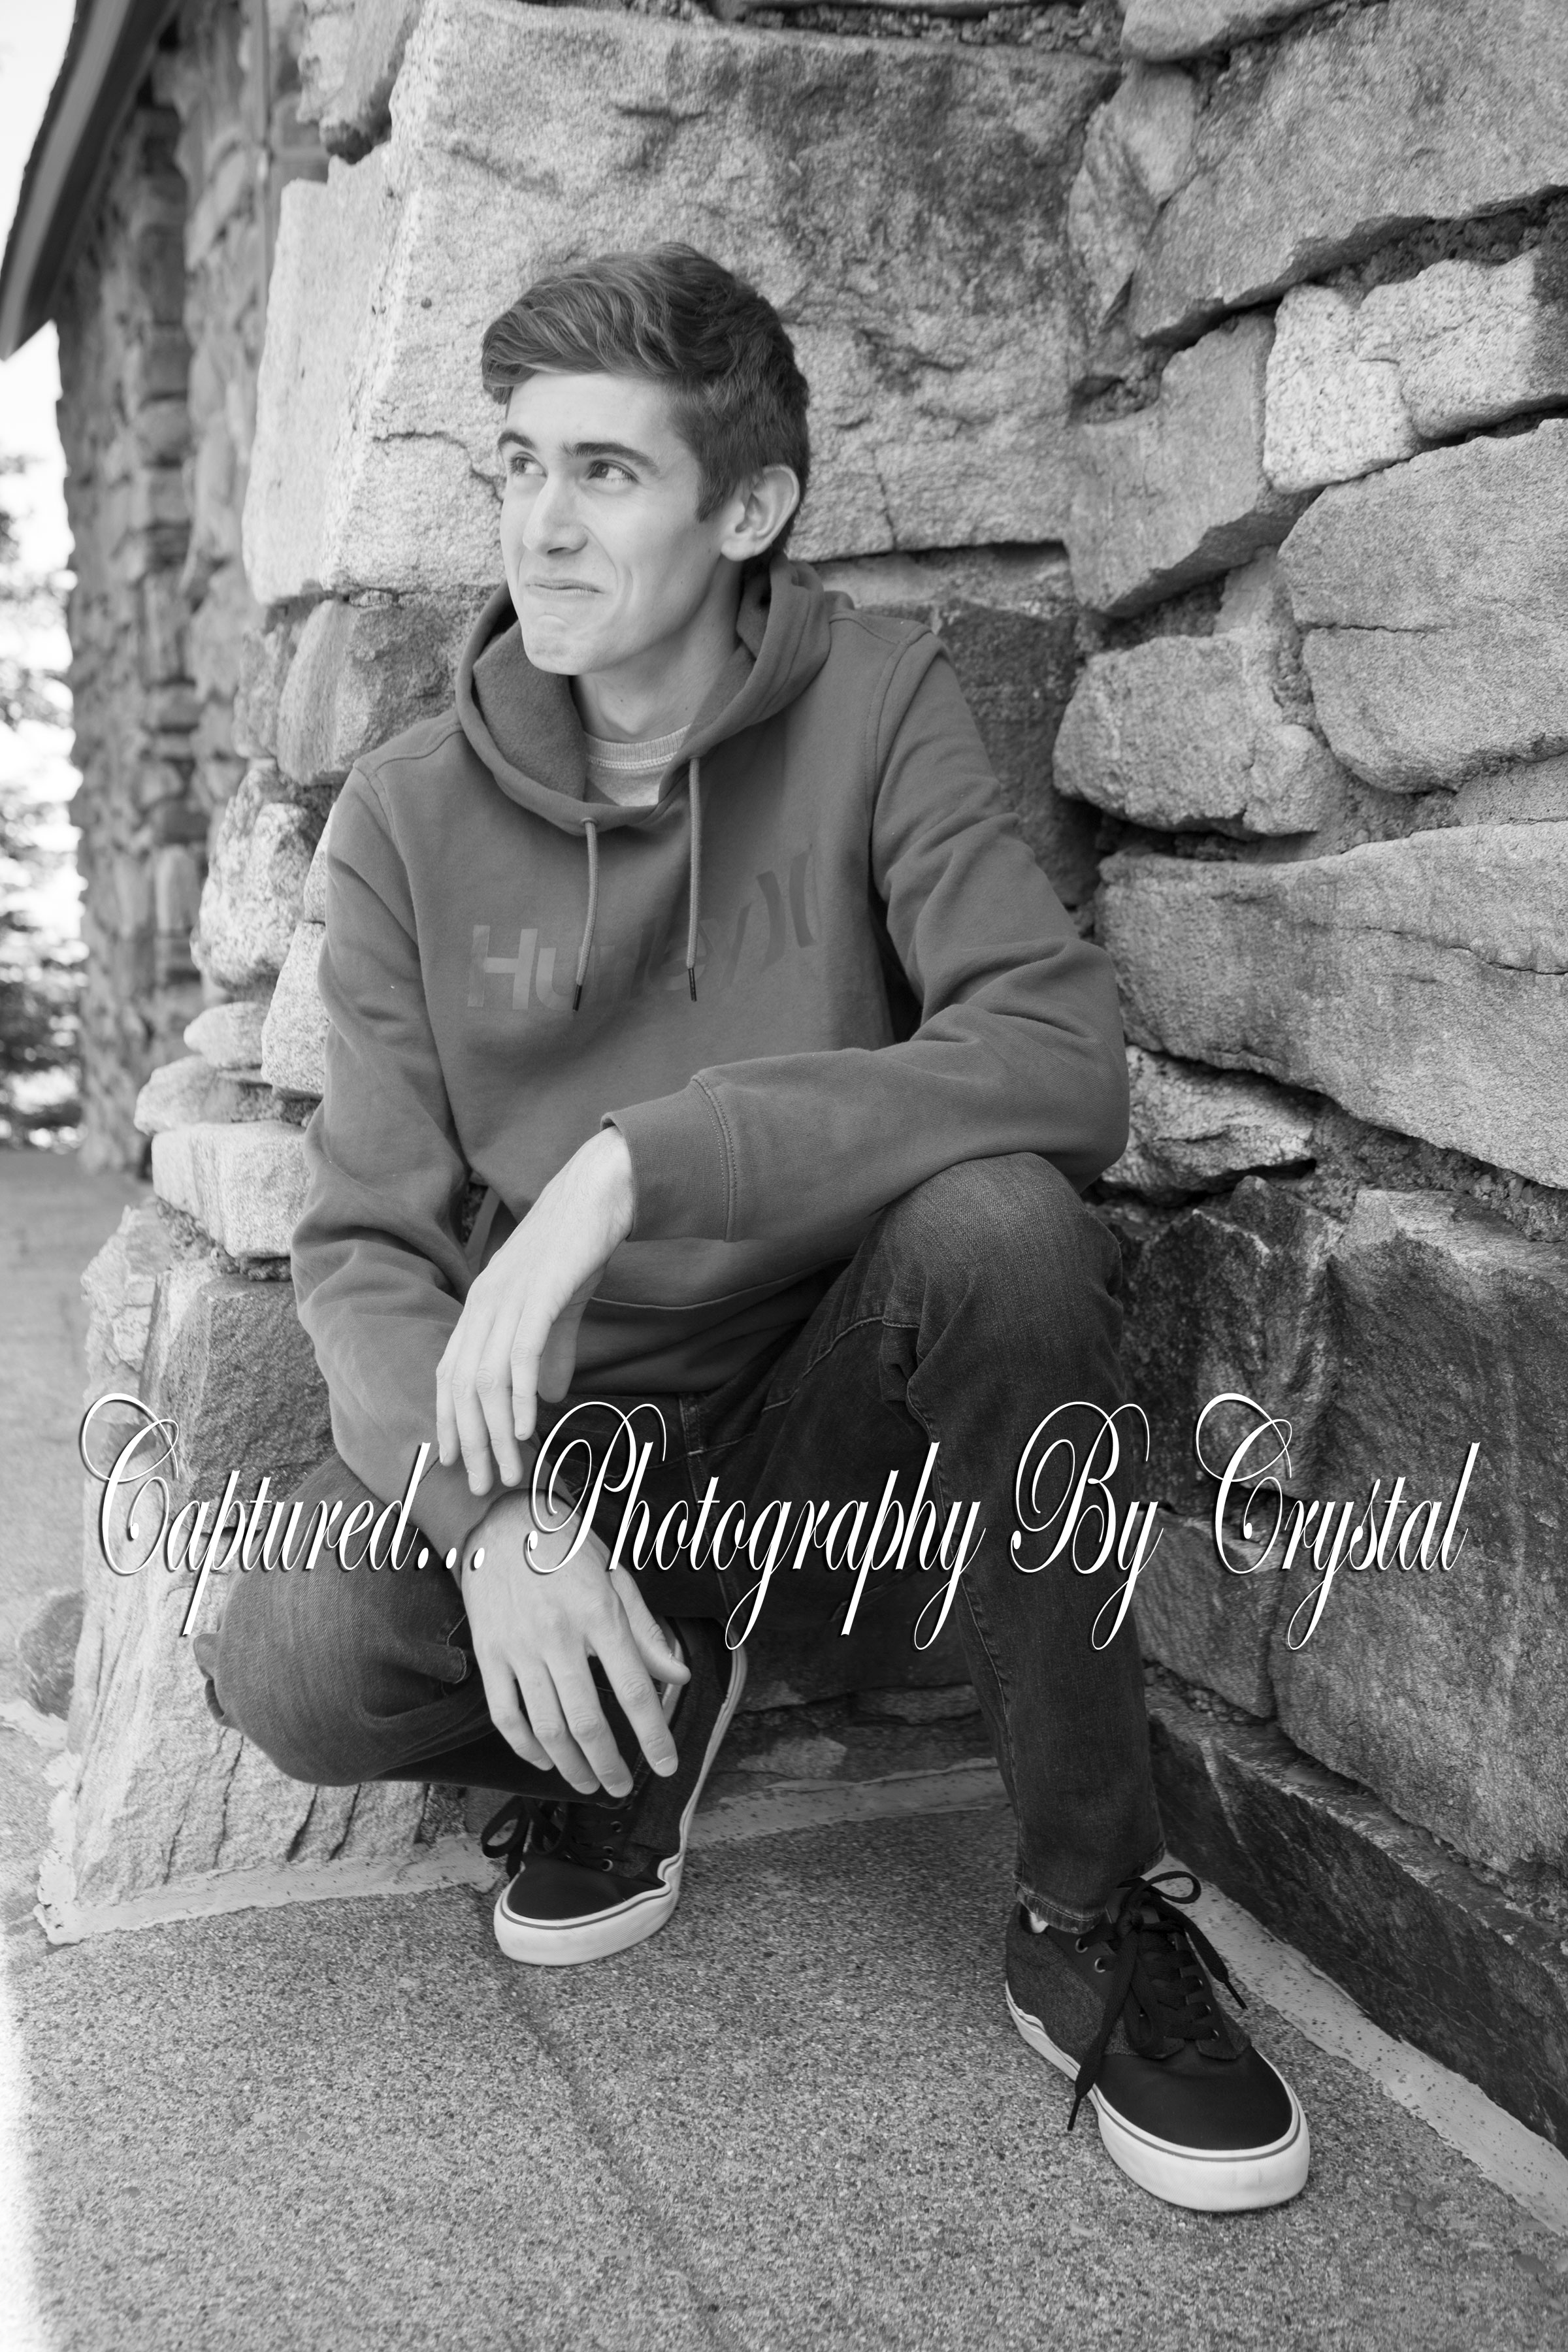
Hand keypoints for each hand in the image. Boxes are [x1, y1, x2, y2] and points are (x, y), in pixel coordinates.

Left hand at [437, 1126, 634, 1496]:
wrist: (599, 1194)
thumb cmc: (578, 1248)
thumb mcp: (558, 1306)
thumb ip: (551, 1351)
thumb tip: (549, 1395)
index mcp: (480, 1305)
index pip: (450, 1373)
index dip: (449, 1419)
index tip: (454, 1461)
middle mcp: (483, 1304)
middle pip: (460, 1385)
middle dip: (468, 1441)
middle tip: (481, 1485)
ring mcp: (506, 1299)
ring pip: (486, 1380)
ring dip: (495, 1433)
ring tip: (510, 1470)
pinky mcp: (537, 1296)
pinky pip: (519, 1357)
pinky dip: (518, 1397)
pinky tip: (525, 1428)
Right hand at [462, 1489, 687, 1795]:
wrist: (501, 1520)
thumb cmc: (566, 1547)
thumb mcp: (617, 1577)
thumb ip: (647, 1632)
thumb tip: (680, 1676)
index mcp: (599, 1613)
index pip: (634, 1688)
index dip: (653, 1734)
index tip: (666, 1765)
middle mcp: (558, 1635)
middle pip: (587, 1720)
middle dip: (609, 1764)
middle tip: (622, 1787)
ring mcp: (519, 1647)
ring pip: (546, 1726)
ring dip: (571, 1765)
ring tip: (589, 1783)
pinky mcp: (488, 1654)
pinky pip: (505, 1714)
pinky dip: (525, 1747)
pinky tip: (545, 1759)